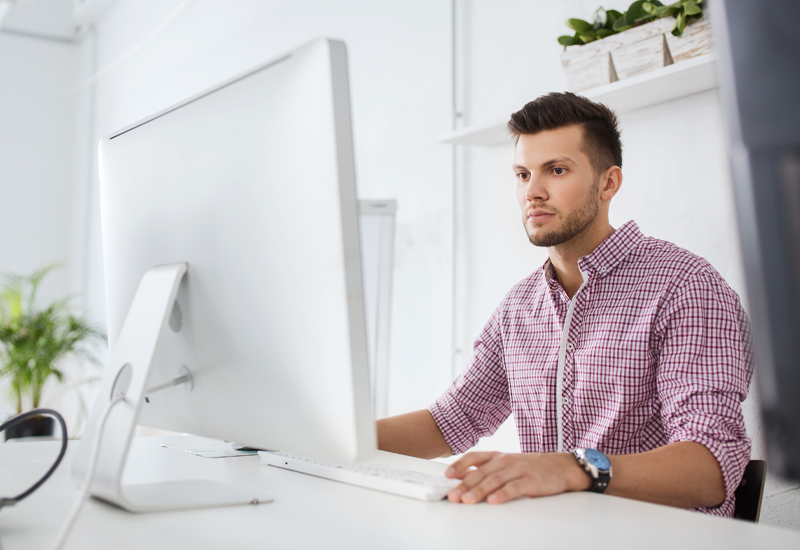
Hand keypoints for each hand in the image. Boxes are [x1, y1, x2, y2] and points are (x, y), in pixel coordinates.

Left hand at [444, 451, 589, 503]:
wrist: (561, 466)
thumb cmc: (531, 466)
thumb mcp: (507, 464)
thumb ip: (487, 469)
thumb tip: (462, 478)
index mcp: (498, 456)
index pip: (475, 457)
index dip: (460, 465)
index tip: (447, 475)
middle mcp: (506, 461)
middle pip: (481, 472)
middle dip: (464, 484)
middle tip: (452, 495)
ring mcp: (519, 470)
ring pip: (495, 480)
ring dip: (479, 490)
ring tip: (467, 500)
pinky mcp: (531, 481)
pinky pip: (515, 488)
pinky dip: (503, 494)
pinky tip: (494, 501)